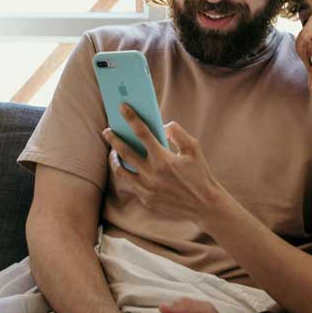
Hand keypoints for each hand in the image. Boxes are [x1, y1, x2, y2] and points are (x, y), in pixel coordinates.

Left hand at [102, 104, 225, 223]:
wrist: (204, 206)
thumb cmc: (200, 174)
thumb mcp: (193, 148)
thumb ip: (177, 132)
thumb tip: (161, 126)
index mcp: (163, 159)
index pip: (142, 132)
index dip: (131, 118)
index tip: (122, 107)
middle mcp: (151, 174)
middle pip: (124, 151)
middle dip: (113, 138)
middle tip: (107, 130)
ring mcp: (146, 189)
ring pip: (121, 171)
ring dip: (114, 159)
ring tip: (113, 151)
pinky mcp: (145, 199)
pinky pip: (130, 184)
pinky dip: (127, 173)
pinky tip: (127, 167)